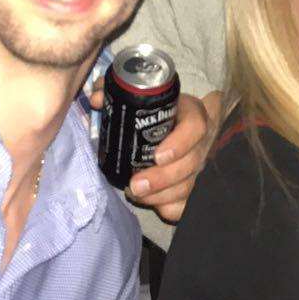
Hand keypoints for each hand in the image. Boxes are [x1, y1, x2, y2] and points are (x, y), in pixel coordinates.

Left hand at [89, 87, 221, 222]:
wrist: (182, 120)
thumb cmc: (158, 108)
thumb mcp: (143, 95)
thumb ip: (119, 91)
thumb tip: (98, 100)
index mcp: (191, 114)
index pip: (196, 127)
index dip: (180, 144)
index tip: (158, 156)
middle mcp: (200, 142)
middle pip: (191, 163)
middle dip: (162, 179)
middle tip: (135, 185)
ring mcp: (199, 165)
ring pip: (189, 186)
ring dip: (161, 195)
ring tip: (135, 194)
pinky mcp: (194, 184)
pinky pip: (187, 203)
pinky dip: (170, 207)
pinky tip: (151, 203)